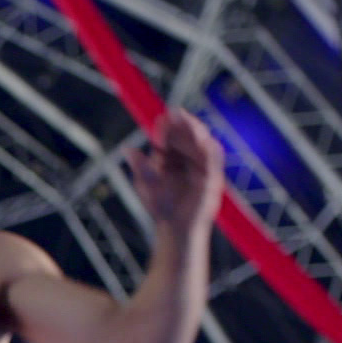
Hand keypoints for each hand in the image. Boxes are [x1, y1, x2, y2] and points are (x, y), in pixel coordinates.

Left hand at [128, 110, 223, 232]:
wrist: (176, 227)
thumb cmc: (160, 207)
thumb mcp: (146, 185)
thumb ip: (141, 167)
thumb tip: (127, 149)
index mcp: (169, 157)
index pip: (170, 136)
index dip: (167, 126)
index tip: (163, 118)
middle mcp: (186, 158)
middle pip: (188, 134)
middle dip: (184, 123)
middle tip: (177, 114)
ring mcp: (200, 165)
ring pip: (202, 141)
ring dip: (196, 131)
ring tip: (189, 123)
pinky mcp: (212, 176)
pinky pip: (214, 158)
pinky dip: (210, 149)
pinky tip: (204, 141)